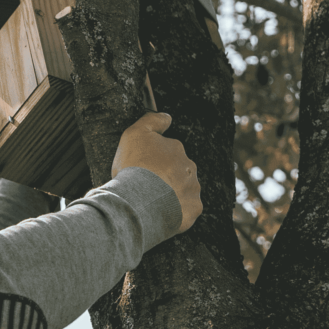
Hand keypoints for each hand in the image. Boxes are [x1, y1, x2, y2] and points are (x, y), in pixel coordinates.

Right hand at [112, 112, 201, 232]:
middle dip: (165, 176)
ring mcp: (193, 189)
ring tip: (152, 201)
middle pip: (177, 170)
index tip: (141, 167)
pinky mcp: (193, 209)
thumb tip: (167, 116)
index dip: (152, 159)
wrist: (140, 201)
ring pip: (183, 190)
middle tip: (145, 185)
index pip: (167, 151)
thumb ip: (152, 121)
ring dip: (171, 194)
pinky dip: (176, 211)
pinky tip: (161, 212)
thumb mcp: (135, 134)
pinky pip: (186, 210)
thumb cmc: (135, 168)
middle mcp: (189, 167)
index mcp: (177, 149)